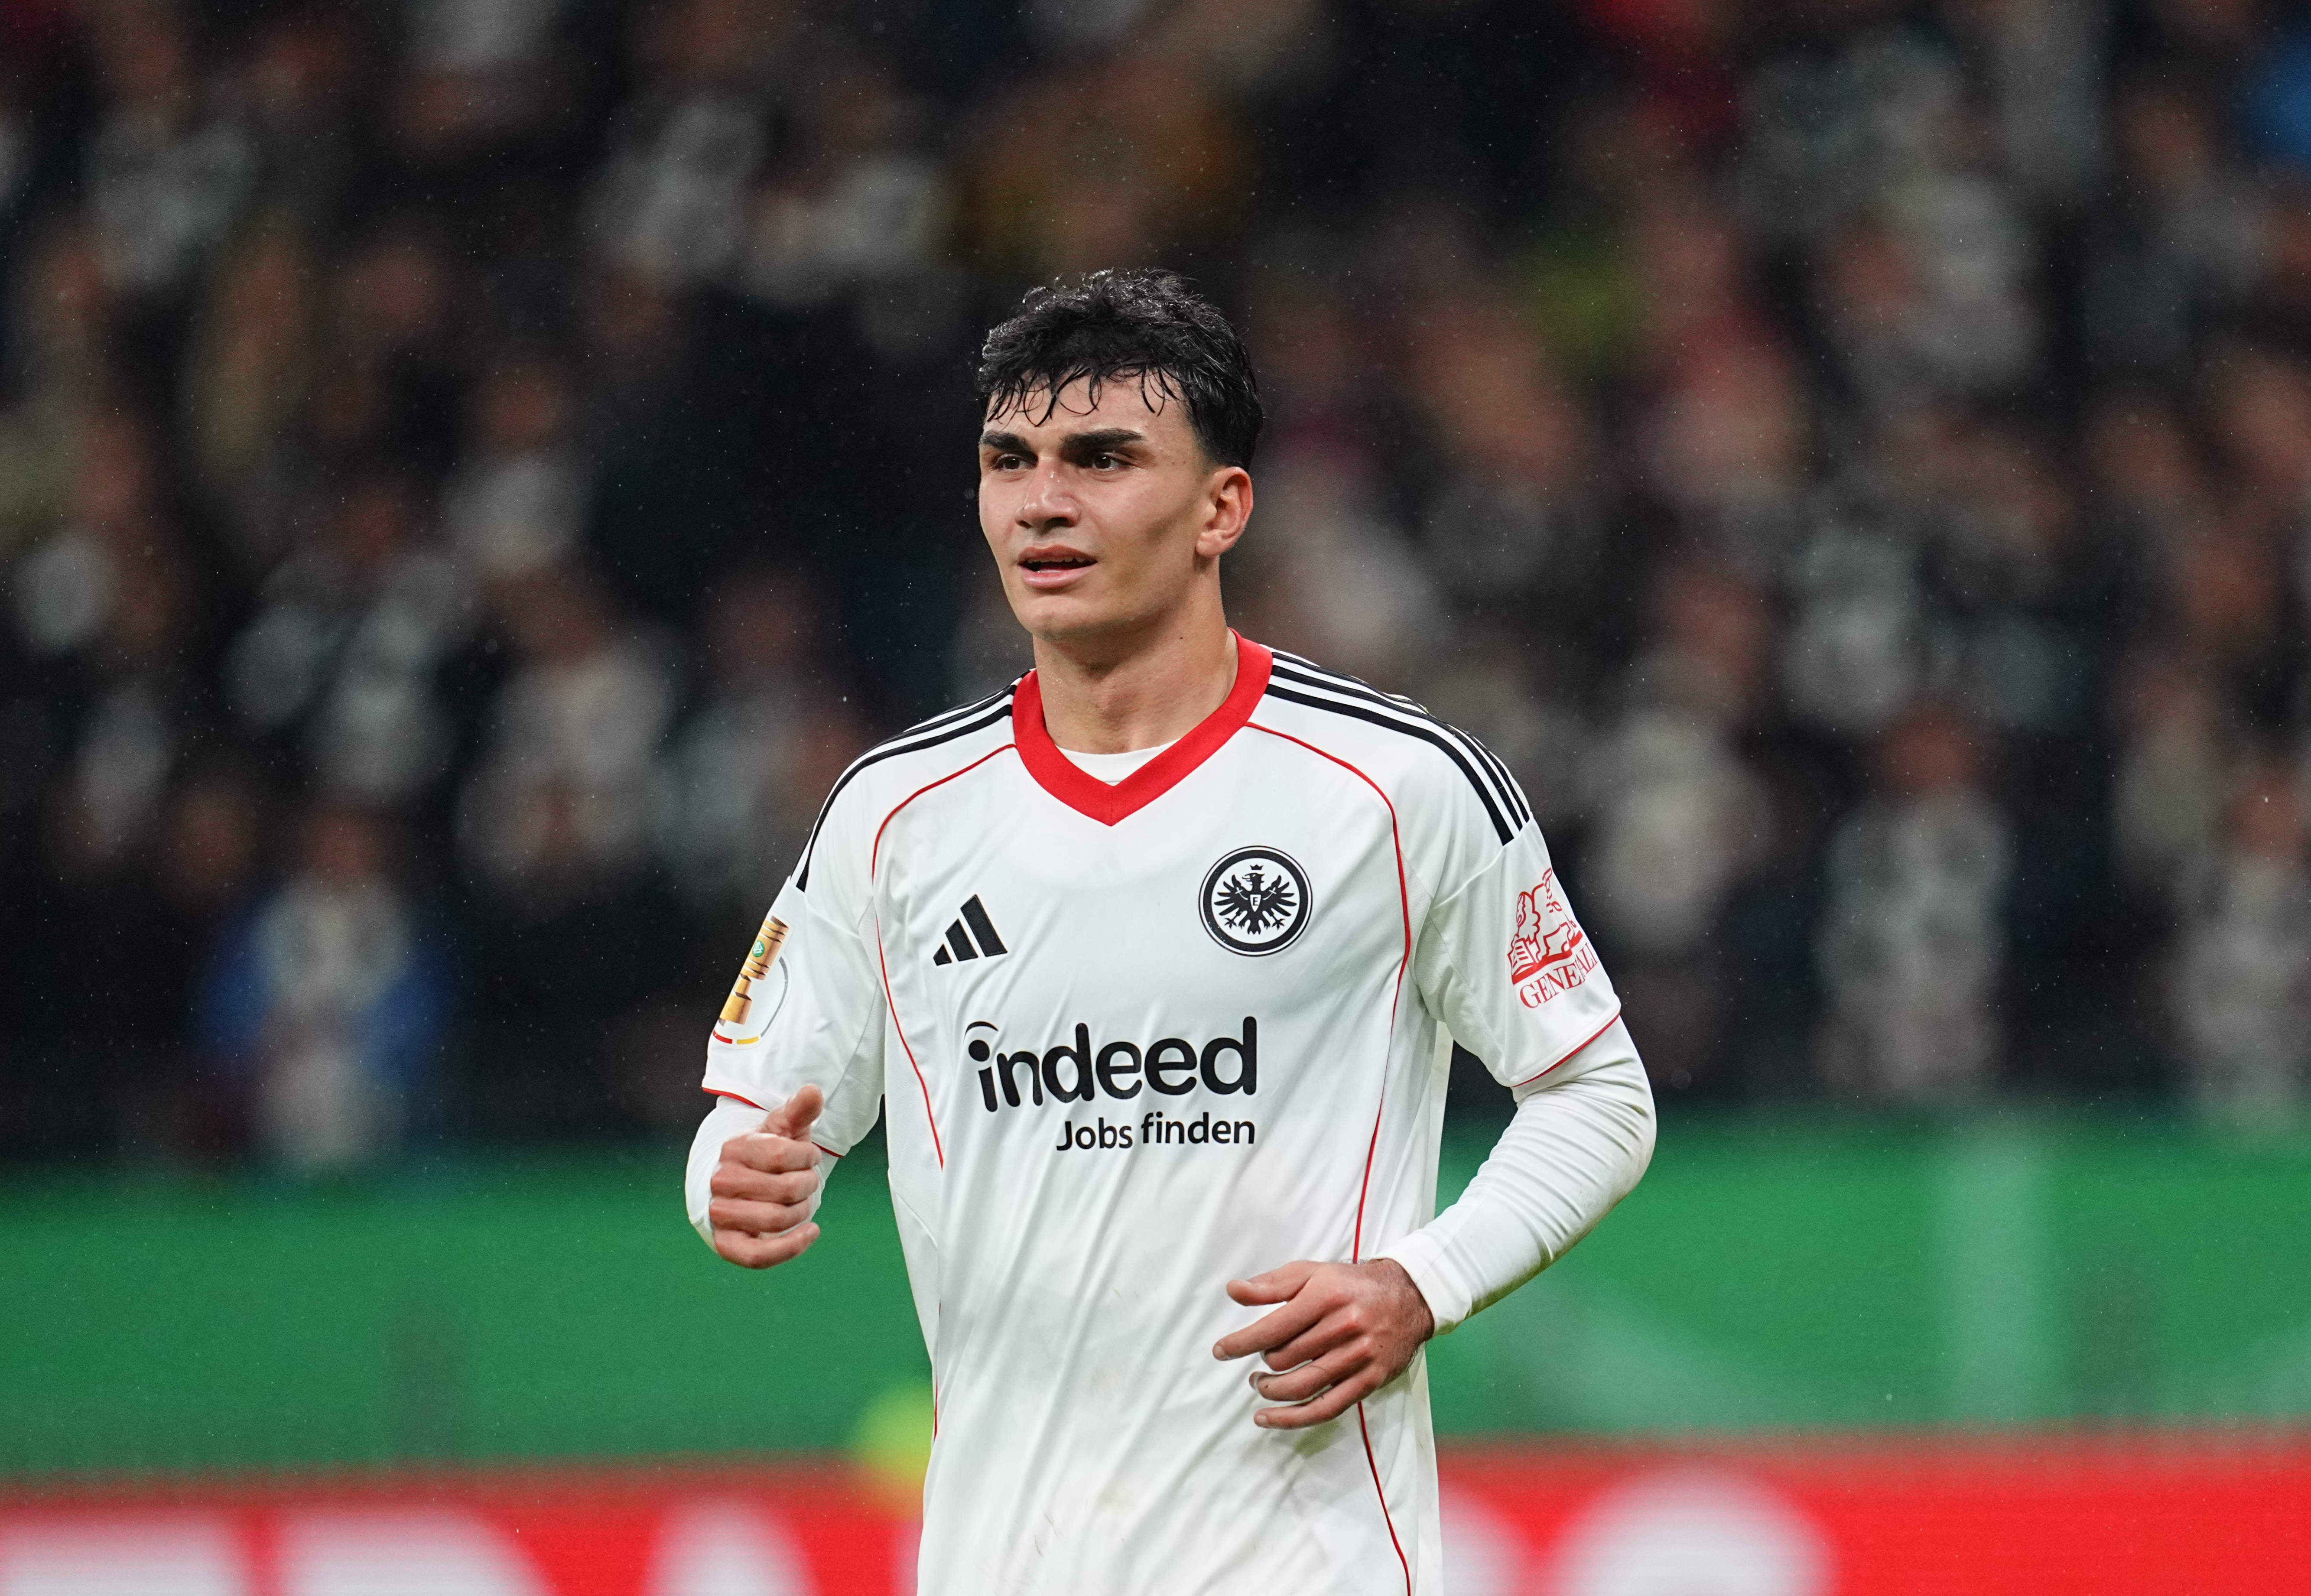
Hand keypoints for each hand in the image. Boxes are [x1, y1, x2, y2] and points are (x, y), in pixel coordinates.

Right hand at [708, 1084, 826, 1268]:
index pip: (781, 1155)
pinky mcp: (727, 1245)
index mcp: (734, 1149)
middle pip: (785, 1190)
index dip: (806, 1157)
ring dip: (802, 1211)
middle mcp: (721, 1182)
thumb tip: (813, 1092)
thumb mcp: (783, 1128)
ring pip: (776, 1220)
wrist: (742, 1181)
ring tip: (804, 1202)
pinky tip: (811, 1232)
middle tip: (807, 1180)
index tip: (809, 1156)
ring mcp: (721, 1215)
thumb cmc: (769, 1152)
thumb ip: (799, 1110)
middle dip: (808, 1185)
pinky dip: (790, 1247)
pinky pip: (758, 1256)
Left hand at [1212, 1259, 1434, 1428]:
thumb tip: (1234, 1291)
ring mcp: (1358, 1357)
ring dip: (1271, 1391)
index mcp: (1326, 1297)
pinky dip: (1293, 1418)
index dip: (1241, 1343)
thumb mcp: (1313, 1273)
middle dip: (1263, 1362)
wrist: (1409, 1297)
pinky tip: (1268, 1418)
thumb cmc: (1351, 1284)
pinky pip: (1326, 1408)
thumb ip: (1271, 1284)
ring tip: (1259, 1384)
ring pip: (1302, 1386)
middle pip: (1285, 1358)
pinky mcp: (1369, 1381)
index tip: (1221, 1350)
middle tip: (1257, 1360)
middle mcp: (1344, 1327)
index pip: (1273, 1328)